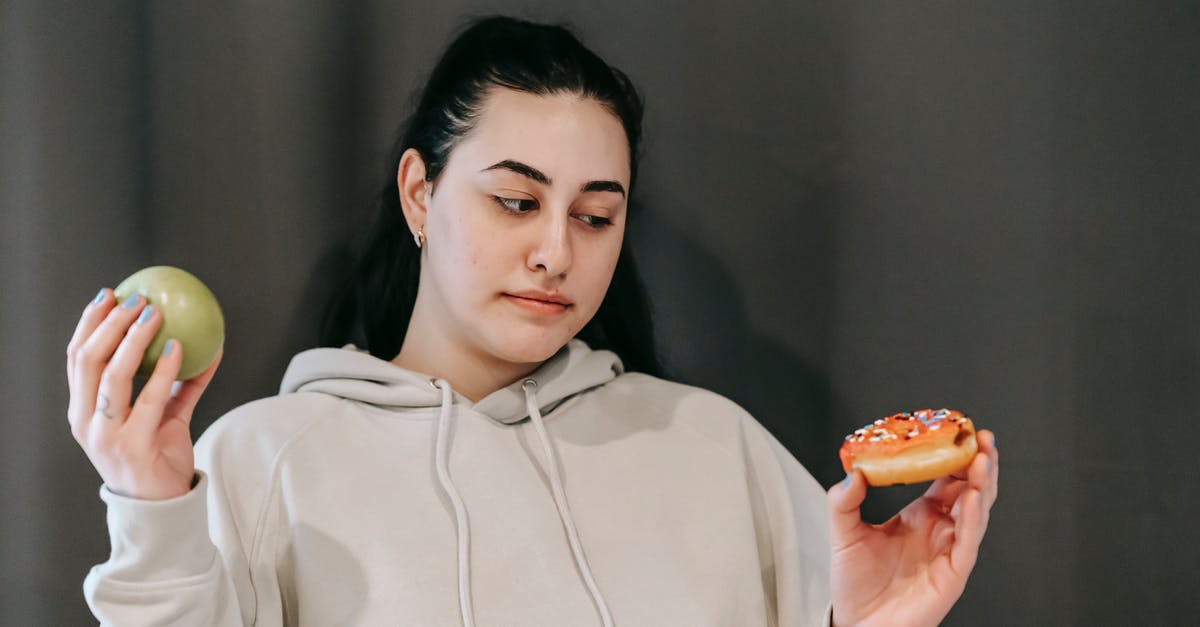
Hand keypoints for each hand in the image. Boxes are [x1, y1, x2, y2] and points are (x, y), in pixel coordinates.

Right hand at [66, 288, 221, 499]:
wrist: (162, 505)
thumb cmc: (158, 454)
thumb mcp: (162, 414)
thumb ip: (176, 382)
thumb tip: (203, 342)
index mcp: (82, 411)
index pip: (76, 358)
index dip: (88, 324)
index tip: (108, 295)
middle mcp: (86, 421)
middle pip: (88, 360)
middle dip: (109, 323)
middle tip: (137, 298)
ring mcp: (105, 434)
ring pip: (113, 375)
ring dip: (135, 339)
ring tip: (155, 314)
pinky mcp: (131, 444)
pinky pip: (150, 397)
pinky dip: (165, 368)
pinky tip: (179, 346)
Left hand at [826, 430, 998, 626]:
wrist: (857, 624)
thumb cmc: (855, 583)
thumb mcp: (842, 532)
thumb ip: (843, 501)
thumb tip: (854, 471)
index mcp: (920, 515)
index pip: (945, 478)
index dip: (954, 455)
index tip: (958, 429)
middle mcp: (940, 529)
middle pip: (969, 489)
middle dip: (979, 462)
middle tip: (980, 436)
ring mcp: (950, 550)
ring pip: (976, 512)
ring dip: (982, 484)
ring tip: (982, 458)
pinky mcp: (954, 573)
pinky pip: (969, 541)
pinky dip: (974, 517)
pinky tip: (973, 495)